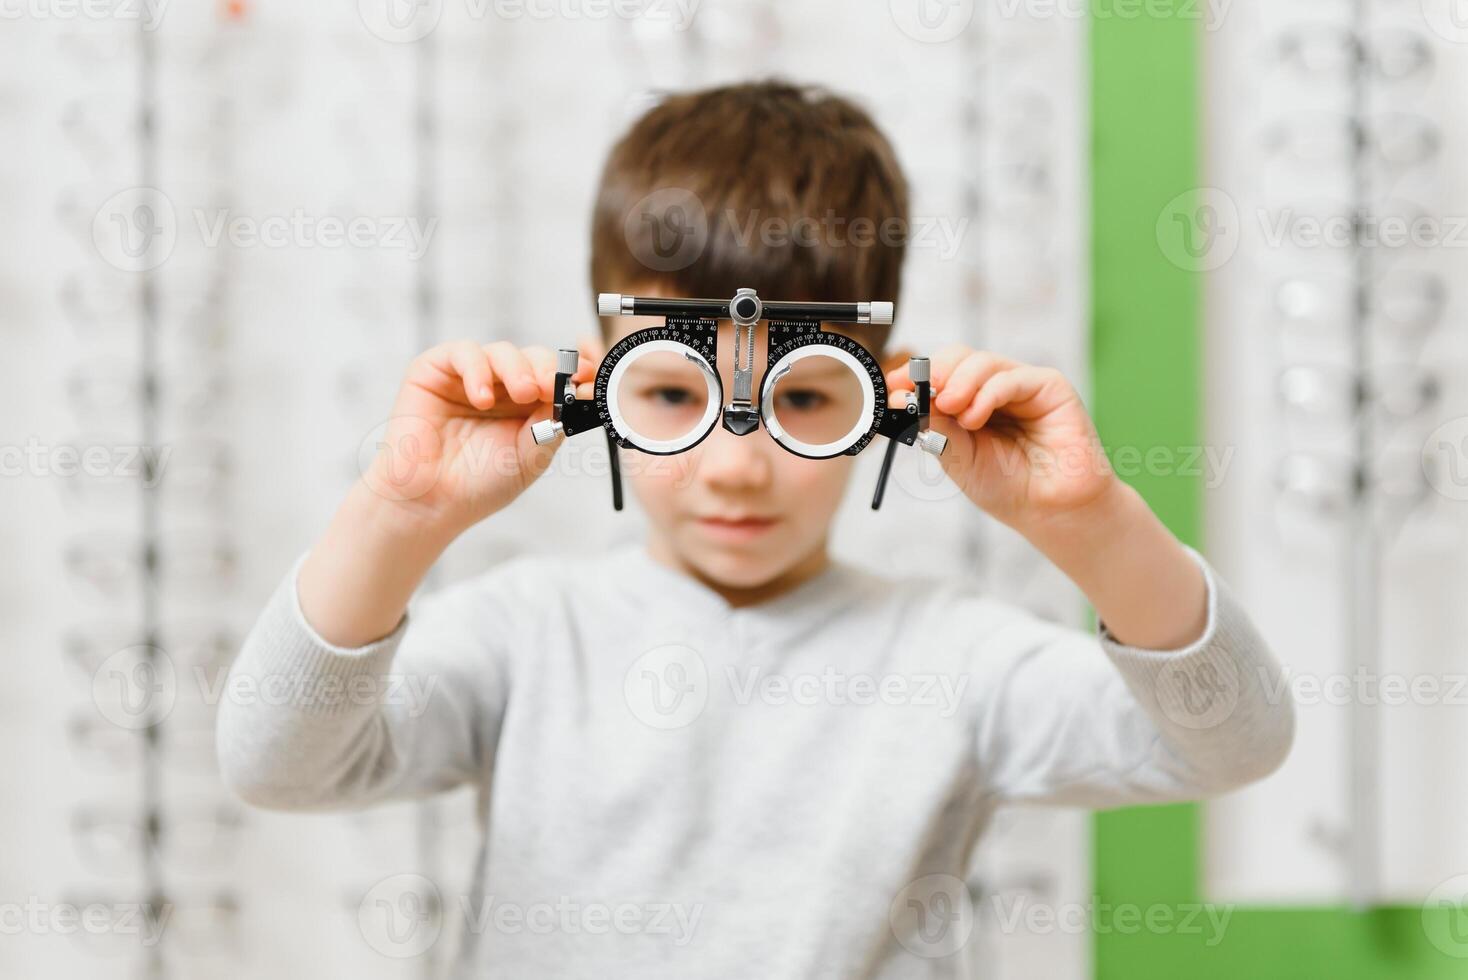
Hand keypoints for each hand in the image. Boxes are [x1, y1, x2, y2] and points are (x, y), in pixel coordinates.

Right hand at [364, 339, 594, 534]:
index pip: (556, 376)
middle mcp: (500, 388)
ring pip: (502, 352)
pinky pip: (463, 352)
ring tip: (523, 394)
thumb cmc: (478, 484)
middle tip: (550, 388)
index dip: (574, 371)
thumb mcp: (530, 457)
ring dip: (517, 368)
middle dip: (547, 369)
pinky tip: (482, 398)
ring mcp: (469, 378)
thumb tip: (574, 393)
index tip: (590, 375)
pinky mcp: (435, 371)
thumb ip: (552, 425)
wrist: (431, 502)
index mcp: (528, 407)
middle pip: (534, 358)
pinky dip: (477, 369)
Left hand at [887, 345, 1115, 531]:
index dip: (915, 374)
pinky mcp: (1049, 387)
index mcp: (969, 403)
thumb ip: (935, 426)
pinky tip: (975, 417)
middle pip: (958, 358)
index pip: (939, 374)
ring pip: (982, 362)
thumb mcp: (958, 457)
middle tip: (922, 391)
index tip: (893, 386)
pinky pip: (1011, 378)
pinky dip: (987, 393)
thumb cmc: (1007, 486)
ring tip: (951, 409)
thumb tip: (903, 398)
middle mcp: (994, 389)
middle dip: (935, 371)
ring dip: (959, 382)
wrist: (1050, 510)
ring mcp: (1021, 385)